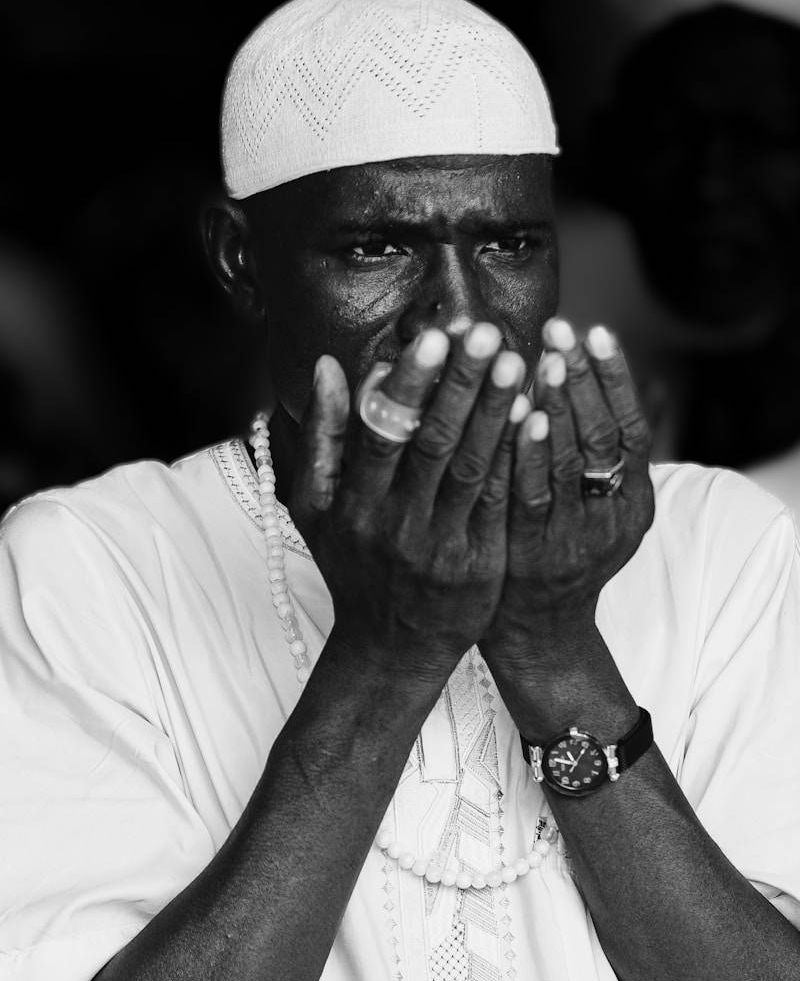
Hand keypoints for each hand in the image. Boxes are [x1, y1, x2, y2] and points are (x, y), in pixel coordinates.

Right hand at [289, 324, 528, 679]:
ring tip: (517, 360)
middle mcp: (395, 525)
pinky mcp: (480, 564)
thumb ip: (323, 436)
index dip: (410, 384)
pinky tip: (536, 417)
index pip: (383, 433)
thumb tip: (329, 365)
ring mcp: (441, 547)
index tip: (432, 337)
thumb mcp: (318, 508)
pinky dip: (517, 459)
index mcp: (352, 505)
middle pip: (433, 443)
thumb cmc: (353, 564)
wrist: (390, 648)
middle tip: (485, 332)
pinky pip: (502, 501)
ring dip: (496, 411)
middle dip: (460, 384)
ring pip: (474, 468)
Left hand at [483, 317, 654, 661]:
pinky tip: (521, 415)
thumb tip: (577, 369)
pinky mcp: (534, 551)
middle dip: (583, 378)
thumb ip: (592, 448)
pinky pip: (532, 494)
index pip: (633, 427)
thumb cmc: (559, 546)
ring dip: (559, 407)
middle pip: (604, 436)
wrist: (539, 629)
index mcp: (635, 501)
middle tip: (561, 330)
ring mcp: (576, 536)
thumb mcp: (593, 503)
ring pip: (573, 462)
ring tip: (545, 360)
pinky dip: (530, 453)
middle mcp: (613, 517)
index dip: (615, 379)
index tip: (596, 330)